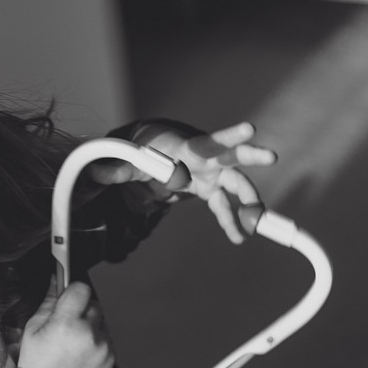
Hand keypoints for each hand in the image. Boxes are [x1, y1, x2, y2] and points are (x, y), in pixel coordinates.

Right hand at [18, 279, 113, 367]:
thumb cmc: (37, 363)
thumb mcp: (32, 329)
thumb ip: (48, 302)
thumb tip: (56, 281)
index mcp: (66, 324)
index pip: (81, 289)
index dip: (73, 291)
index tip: (69, 297)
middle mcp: (88, 334)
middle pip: (94, 304)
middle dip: (82, 309)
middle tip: (68, 323)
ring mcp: (102, 347)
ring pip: (102, 321)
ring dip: (91, 325)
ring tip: (74, 341)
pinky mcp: (111, 357)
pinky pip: (107, 338)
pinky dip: (97, 340)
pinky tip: (81, 351)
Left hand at [88, 121, 276, 242]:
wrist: (158, 153)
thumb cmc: (145, 150)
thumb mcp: (129, 159)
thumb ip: (117, 167)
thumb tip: (97, 172)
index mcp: (187, 147)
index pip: (206, 143)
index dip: (227, 139)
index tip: (247, 131)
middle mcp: (206, 158)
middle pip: (232, 156)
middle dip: (250, 155)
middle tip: (270, 155)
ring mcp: (213, 174)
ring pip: (237, 184)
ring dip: (249, 201)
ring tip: (257, 220)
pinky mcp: (212, 189)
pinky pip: (225, 207)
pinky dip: (231, 222)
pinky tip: (238, 236)